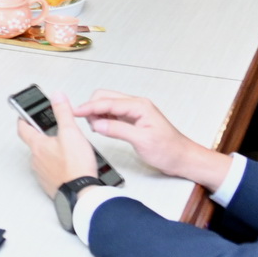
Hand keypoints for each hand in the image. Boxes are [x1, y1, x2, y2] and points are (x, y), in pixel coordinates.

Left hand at [15, 90, 100, 194]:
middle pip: (34, 143)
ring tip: (66, 149)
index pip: (22, 128)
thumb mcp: (71, 132)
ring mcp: (41, 173)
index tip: (23, 114)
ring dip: (51, 152)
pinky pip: (49, 171)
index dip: (23, 118)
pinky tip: (68, 165)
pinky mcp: (50, 184)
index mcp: (37, 145)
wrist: (82, 193)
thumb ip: (63, 112)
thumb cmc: (76, 166)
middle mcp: (36, 160)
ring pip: (42, 158)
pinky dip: (56, 166)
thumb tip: (57, 96)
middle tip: (53, 131)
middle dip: (43, 136)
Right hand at [69, 91, 224, 185]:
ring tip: (93, 127)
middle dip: (92, 107)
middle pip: (105, 97)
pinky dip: (103, 118)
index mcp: (139, 106)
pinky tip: (101, 127)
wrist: (182, 158)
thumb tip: (98, 123)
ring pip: (107, 105)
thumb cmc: (169, 150)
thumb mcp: (142, 141)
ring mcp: (134, 112)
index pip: (107, 102)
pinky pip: (113, 114)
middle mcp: (136, 105)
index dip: (89, 107)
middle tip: (84, 122)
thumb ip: (118, 130)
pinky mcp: (133, 120)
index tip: (74, 112)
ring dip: (97, 113)